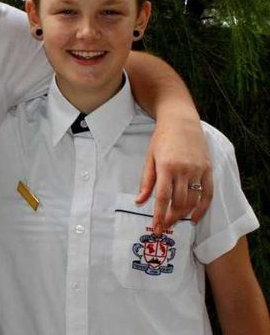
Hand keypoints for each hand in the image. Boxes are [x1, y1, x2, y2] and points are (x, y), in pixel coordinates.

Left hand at [136, 116, 212, 233]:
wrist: (181, 122)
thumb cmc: (162, 139)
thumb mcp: (149, 158)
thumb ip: (146, 181)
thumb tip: (139, 201)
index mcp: (166, 166)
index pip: (162, 197)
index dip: (158, 214)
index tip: (156, 227)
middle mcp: (183, 169)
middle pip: (178, 202)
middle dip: (171, 217)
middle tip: (164, 226)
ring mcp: (198, 170)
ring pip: (193, 200)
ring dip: (184, 214)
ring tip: (175, 221)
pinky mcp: (208, 169)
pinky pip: (208, 193)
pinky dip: (203, 208)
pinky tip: (195, 217)